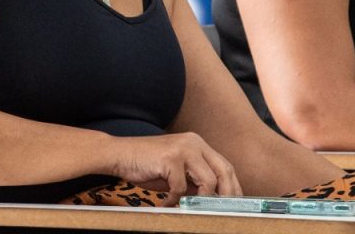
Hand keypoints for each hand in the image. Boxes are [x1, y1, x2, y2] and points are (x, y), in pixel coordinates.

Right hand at [109, 132, 241, 206]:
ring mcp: (183, 148)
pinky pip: (181, 187)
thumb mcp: (176, 172)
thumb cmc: (147, 165)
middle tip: (221, 212)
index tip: (235, 205)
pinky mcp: (170, 158)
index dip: (233, 187)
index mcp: (198, 144)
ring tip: (187, 208)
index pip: (225, 166)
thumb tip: (214, 201)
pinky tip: (165, 203)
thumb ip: (195, 181)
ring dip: (200, 200)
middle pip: (223, 171)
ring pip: (207, 181)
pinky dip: (174, 200)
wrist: (119, 154)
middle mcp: (194, 142)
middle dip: (226, 195)